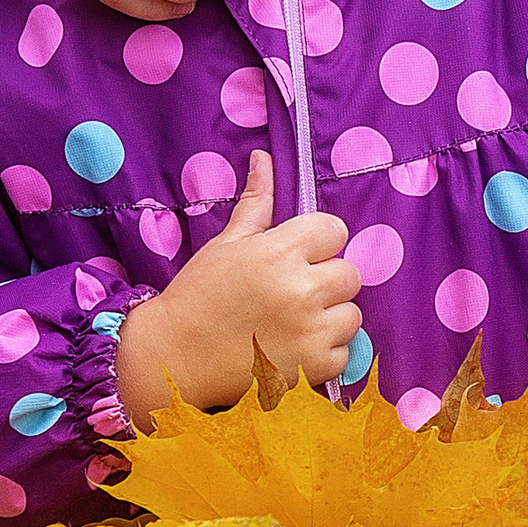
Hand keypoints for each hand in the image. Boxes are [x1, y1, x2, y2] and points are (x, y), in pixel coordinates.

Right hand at [111, 155, 361, 419]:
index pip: (335, 230)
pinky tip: (293, 348)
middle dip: (326, 280)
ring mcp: (310, 332)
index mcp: (279, 252)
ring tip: (295, 322)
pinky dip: (325, 352)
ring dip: (331, 317)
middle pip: (350, 274)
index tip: (298, 256)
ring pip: (352, 314)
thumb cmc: (199, 294)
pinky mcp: (314, 368)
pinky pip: (344, 352)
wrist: (175, 356)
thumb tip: (264, 158)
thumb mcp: (226, 244)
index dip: (319, 242)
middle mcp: (300, 290)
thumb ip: (256, 203)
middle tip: (293, 292)